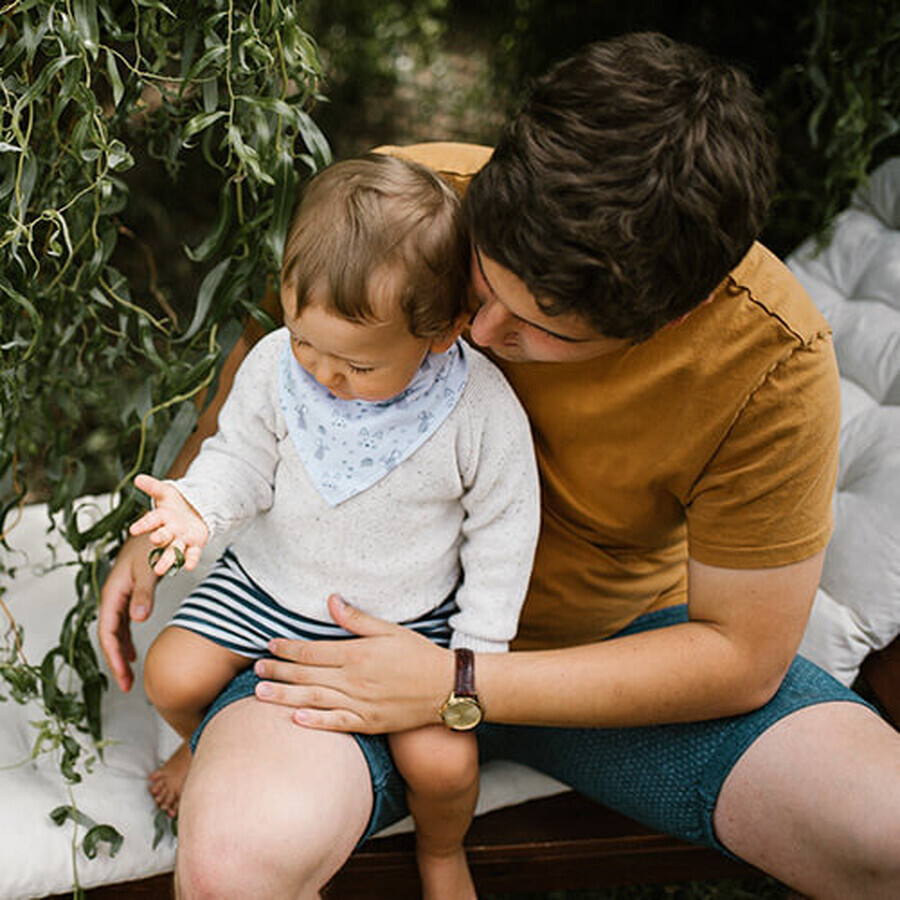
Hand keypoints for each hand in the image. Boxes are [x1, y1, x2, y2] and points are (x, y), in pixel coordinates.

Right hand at [98, 533, 158, 691]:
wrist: (154, 528)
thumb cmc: (150, 546)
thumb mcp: (148, 570)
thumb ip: (144, 595)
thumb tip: (138, 620)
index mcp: (113, 594)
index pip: (108, 632)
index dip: (114, 657)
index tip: (123, 676)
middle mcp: (113, 598)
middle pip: (109, 637)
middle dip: (116, 662)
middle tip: (127, 686)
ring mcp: (120, 598)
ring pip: (116, 633)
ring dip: (121, 654)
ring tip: (129, 677)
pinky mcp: (128, 597)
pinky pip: (123, 625)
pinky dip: (126, 641)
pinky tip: (133, 655)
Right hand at [130, 473, 208, 575]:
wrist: (198, 509)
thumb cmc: (178, 503)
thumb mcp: (167, 491)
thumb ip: (153, 486)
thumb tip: (138, 478)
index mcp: (162, 518)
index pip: (150, 521)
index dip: (143, 525)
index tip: (133, 529)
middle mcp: (170, 531)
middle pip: (162, 538)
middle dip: (158, 540)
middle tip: (154, 541)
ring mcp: (182, 539)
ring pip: (173, 551)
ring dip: (168, 560)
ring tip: (160, 570)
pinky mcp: (195, 545)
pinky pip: (192, 554)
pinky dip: (191, 560)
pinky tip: (188, 566)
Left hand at [253, 595, 454, 733]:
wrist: (446, 687)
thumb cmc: (419, 655)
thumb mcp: (390, 630)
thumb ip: (357, 619)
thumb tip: (331, 601)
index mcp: (358, 654)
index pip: (313, 651)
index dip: (288, 648)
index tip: (270, 646)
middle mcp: (355, 680)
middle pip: (307, 675)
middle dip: (278, 671)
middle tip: (256, 669)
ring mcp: (361, 704)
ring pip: (314, 699)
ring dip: (285, 696)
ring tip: (260, 693)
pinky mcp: (369, 723)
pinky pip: (337, 723)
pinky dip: (315, 722)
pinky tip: (295, 719)